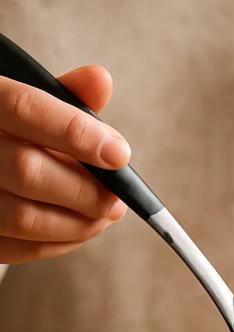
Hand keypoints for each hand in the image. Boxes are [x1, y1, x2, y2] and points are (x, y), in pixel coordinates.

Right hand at [0, 66, 128, 263]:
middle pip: (28, 171)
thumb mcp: (25, 103)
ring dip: (80, 222)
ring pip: (26, 217)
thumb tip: (101, 80)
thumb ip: (63, 97)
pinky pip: (22, 248)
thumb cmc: (9, 131)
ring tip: (107, 214)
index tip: (120, 154)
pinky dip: (63, 242)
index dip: (77, 133)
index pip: (24, 109)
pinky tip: (83, 228)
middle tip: (118, 199)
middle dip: (86, 191)